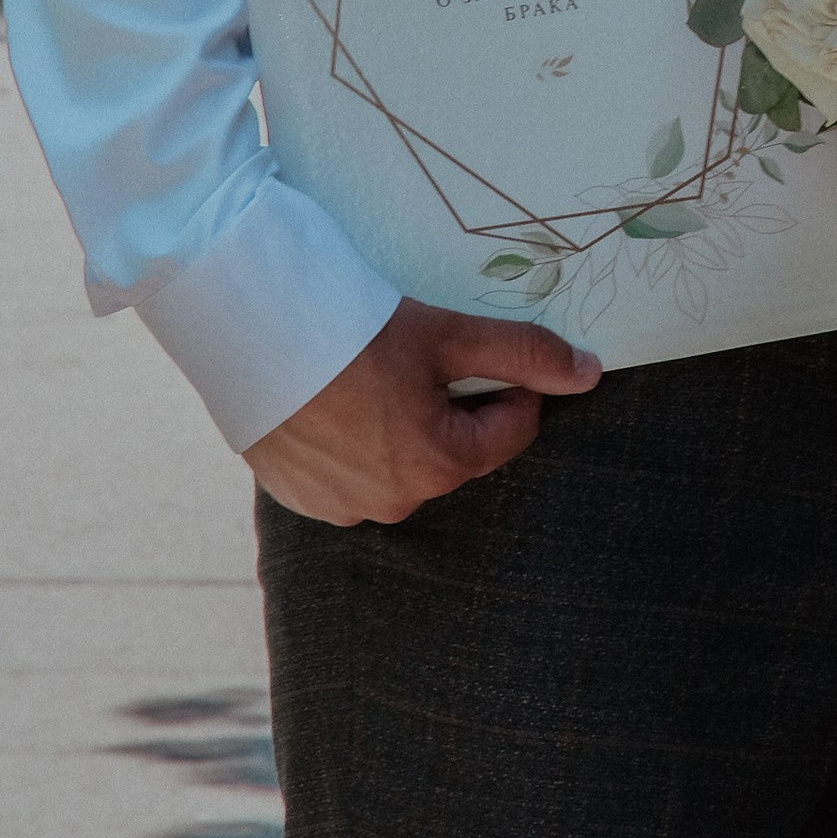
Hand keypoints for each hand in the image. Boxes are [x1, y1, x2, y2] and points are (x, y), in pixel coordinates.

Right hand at [243, 298, 600, 525]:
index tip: (473, 349)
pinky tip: (335, 402)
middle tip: (415, 358)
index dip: (507, 384)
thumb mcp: (447, 334)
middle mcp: (393, 503)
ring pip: (402, 464)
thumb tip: (588, 374)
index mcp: (438, 467)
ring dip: (401, 428)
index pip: (509, 430)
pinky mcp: (301, 500)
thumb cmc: (352, 331)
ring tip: (370, 377)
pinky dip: (355, 444)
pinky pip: (351, 475)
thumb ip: (522, 353)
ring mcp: (343, 508)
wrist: (247, 329)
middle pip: (455, 450)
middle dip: (450, 406)